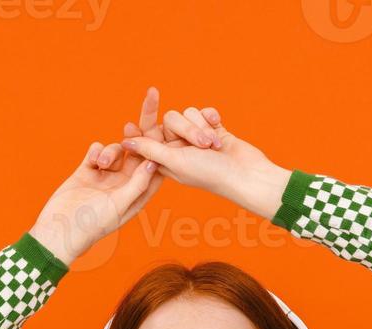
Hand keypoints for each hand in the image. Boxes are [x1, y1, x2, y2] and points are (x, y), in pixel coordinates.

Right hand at [27, 87, 169, 266]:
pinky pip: (98, 150)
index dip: (164, 142)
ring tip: (101, 164)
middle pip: (140, 149)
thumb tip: (154, 160)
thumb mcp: (119, 206)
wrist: (58, 230)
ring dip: (112, 150)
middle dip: (145, 125)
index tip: (169, 121)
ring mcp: (107, 175)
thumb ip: (137, 183)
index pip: (157, 163)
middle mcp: (126, 182)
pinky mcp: (88, 169)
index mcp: (139, 193)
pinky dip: (97, 151)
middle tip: (152, 96)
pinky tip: (92, 162)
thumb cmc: (92, 225)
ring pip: (118, 149)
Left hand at [120, 103, 291, 219]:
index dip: (140, 129)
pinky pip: (204, 111)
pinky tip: (220, 128)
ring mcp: (195, 138)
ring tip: (215, 145)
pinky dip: (212, 118)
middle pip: (170, 120)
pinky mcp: (211, 128)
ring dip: (203, 127)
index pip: (147, 137)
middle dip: (188, 129)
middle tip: (203, 145)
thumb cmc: (211, 173)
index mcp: (165, 160)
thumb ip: (150, 150)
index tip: (129, 123)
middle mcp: (178, 148)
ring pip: (188, 113)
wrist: (246, 174)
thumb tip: (125, 142)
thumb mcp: (176, 162)